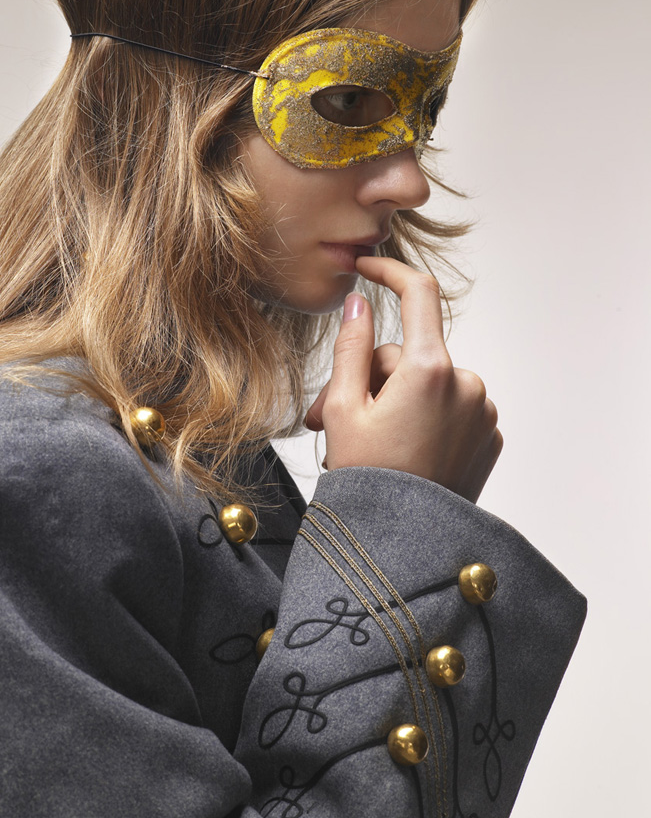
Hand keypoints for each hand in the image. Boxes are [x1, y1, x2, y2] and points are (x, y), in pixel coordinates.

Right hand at [305, 257, 501, 502]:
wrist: (403, 548)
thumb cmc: (368, 481)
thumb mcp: (343, 407)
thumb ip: (352, 345)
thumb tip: (359, 301)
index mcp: (430, 370)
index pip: (418, 294)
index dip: (390, 272)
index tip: (367, 269)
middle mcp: (467, 384)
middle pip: (408, 354)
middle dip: (370, 378)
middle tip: (329, 418)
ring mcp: (483, 412)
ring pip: (427, 382)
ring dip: (395, 400)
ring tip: (364, 444)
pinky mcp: (489, 437)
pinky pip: (450, 408)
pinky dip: (424, 419)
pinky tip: (400, 453)